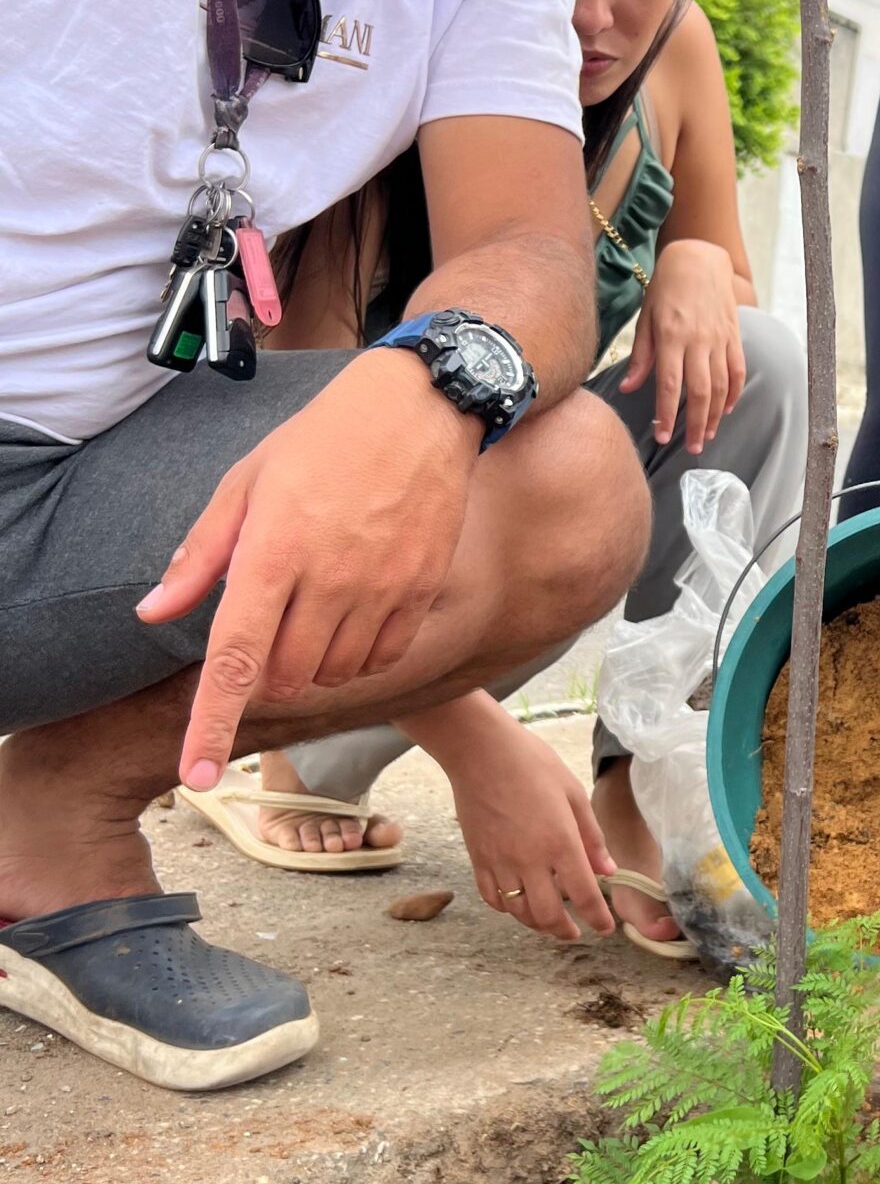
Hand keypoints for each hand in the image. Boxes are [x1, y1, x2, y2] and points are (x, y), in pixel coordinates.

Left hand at [138, 350, 480, 789]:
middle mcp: (330, 578)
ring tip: (311, 611)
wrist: (422, 409)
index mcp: (274, 550)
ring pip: (333, 673)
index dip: (211, 724)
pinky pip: (382, 659)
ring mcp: (382, 587)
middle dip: (262, 671)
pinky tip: (352, 618)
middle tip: (265, 624)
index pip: (236, 657)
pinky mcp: (422, 589)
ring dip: (309, 664)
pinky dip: (357, 657)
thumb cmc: (324, 439)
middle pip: (283, 675)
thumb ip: (200, 555)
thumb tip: (152, 613)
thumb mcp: (246, 481)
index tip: (196, 773)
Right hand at [438, 698, 616, 940]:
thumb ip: (592, 837)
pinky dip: (507, 909)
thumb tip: (608, 870)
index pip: (584, 895)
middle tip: (575, 933)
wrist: (480, 752)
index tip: (605, 928)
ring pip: (519, 912)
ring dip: (537, 924)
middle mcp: (529, 860)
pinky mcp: (477, 859)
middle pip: (548, 915)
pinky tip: (517, 904)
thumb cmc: (532, 763)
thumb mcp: (573, 793)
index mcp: (560, 843)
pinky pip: (492, 898)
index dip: (598, 918)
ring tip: (549, 923)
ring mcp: (500, 862)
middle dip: (564, 931)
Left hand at [621, 239, 745, 453]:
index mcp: (671, 336)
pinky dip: (734, 393)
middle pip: (700, 392)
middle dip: (695, 424)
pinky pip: (738, 370)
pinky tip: (725, 409)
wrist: (699, 257)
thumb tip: (627, 388)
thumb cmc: (666, 287)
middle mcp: (698, 340)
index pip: (670, 384)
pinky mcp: (734, 335)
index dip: (667, 414)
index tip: (663, 437)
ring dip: (715, 414)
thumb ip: (641, 356)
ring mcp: (719, 338)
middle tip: (692, 448)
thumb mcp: (646, 317)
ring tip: (706, 435)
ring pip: (721, 385)